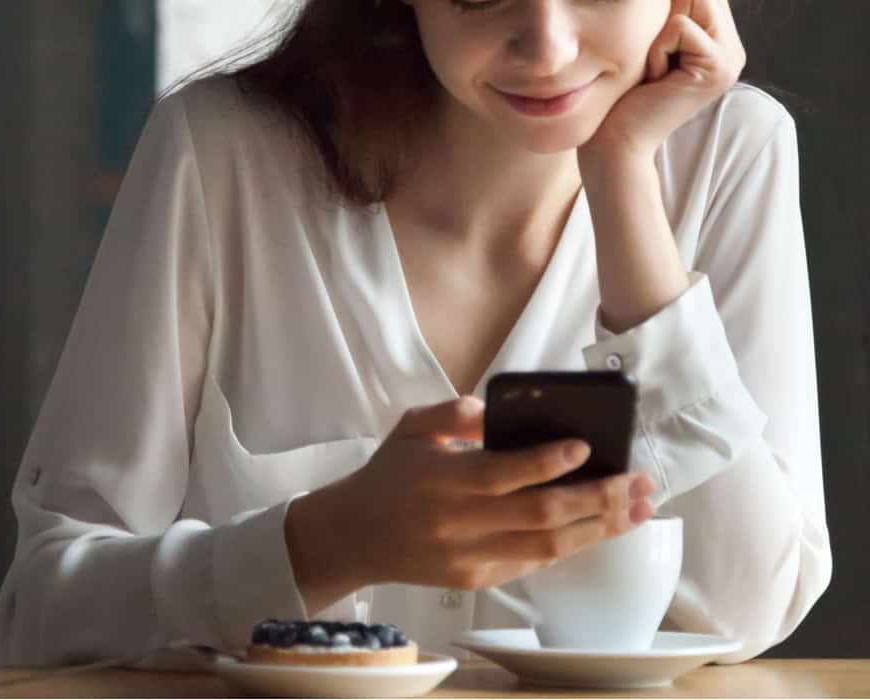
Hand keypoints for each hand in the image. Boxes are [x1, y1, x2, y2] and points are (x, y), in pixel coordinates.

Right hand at [284, 398, 653, 606]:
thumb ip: (451, 413)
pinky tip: (599, 527)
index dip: (548, 462)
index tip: (585, 446)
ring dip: (599, 528)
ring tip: (637, 508)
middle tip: (637, 480)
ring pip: (548, 546)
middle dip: (597, 498)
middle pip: (540, 514)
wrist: (353, 536)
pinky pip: (533, 562)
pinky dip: (571, 544)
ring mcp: (468, 556)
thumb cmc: (388, 475)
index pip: (504, 473)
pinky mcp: (476, 580)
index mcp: (440, 479)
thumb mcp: (410, 429)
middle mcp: (457, 522)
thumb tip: (497, 410)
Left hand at [583, 0, 745, 164]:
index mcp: (718, 33)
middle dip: (662, 8)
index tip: (651, 37)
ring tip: (654, 64)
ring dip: (658, 27)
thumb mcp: (644, 36)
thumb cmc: (620, 89)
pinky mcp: (718, 66)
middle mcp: (732, 43)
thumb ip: (667, 0)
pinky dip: (656, 47)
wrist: (616, 140)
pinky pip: (679, 26)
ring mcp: (731, 56)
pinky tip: (654, 76)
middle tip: (652, 55)